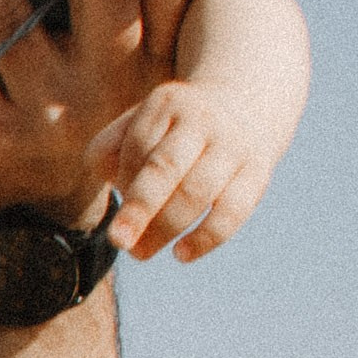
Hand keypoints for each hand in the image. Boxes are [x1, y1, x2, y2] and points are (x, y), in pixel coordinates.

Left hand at [92, 76, 282, 264]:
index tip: (119, 198)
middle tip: (119, 241)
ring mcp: (232, 147)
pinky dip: (205, 239)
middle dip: (139, 208)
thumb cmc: (177, 128)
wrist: (245, 107)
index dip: (124, 179)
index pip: (137, 146)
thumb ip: (112, 144)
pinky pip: (231, 213)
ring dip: (165, 228)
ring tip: (141, 253)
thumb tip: (101, 173)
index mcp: (169, 103)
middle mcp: (202, 121)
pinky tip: (180, 255)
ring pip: (196, 193)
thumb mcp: (145, 121)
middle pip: (165, 168)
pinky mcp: (256, 174)